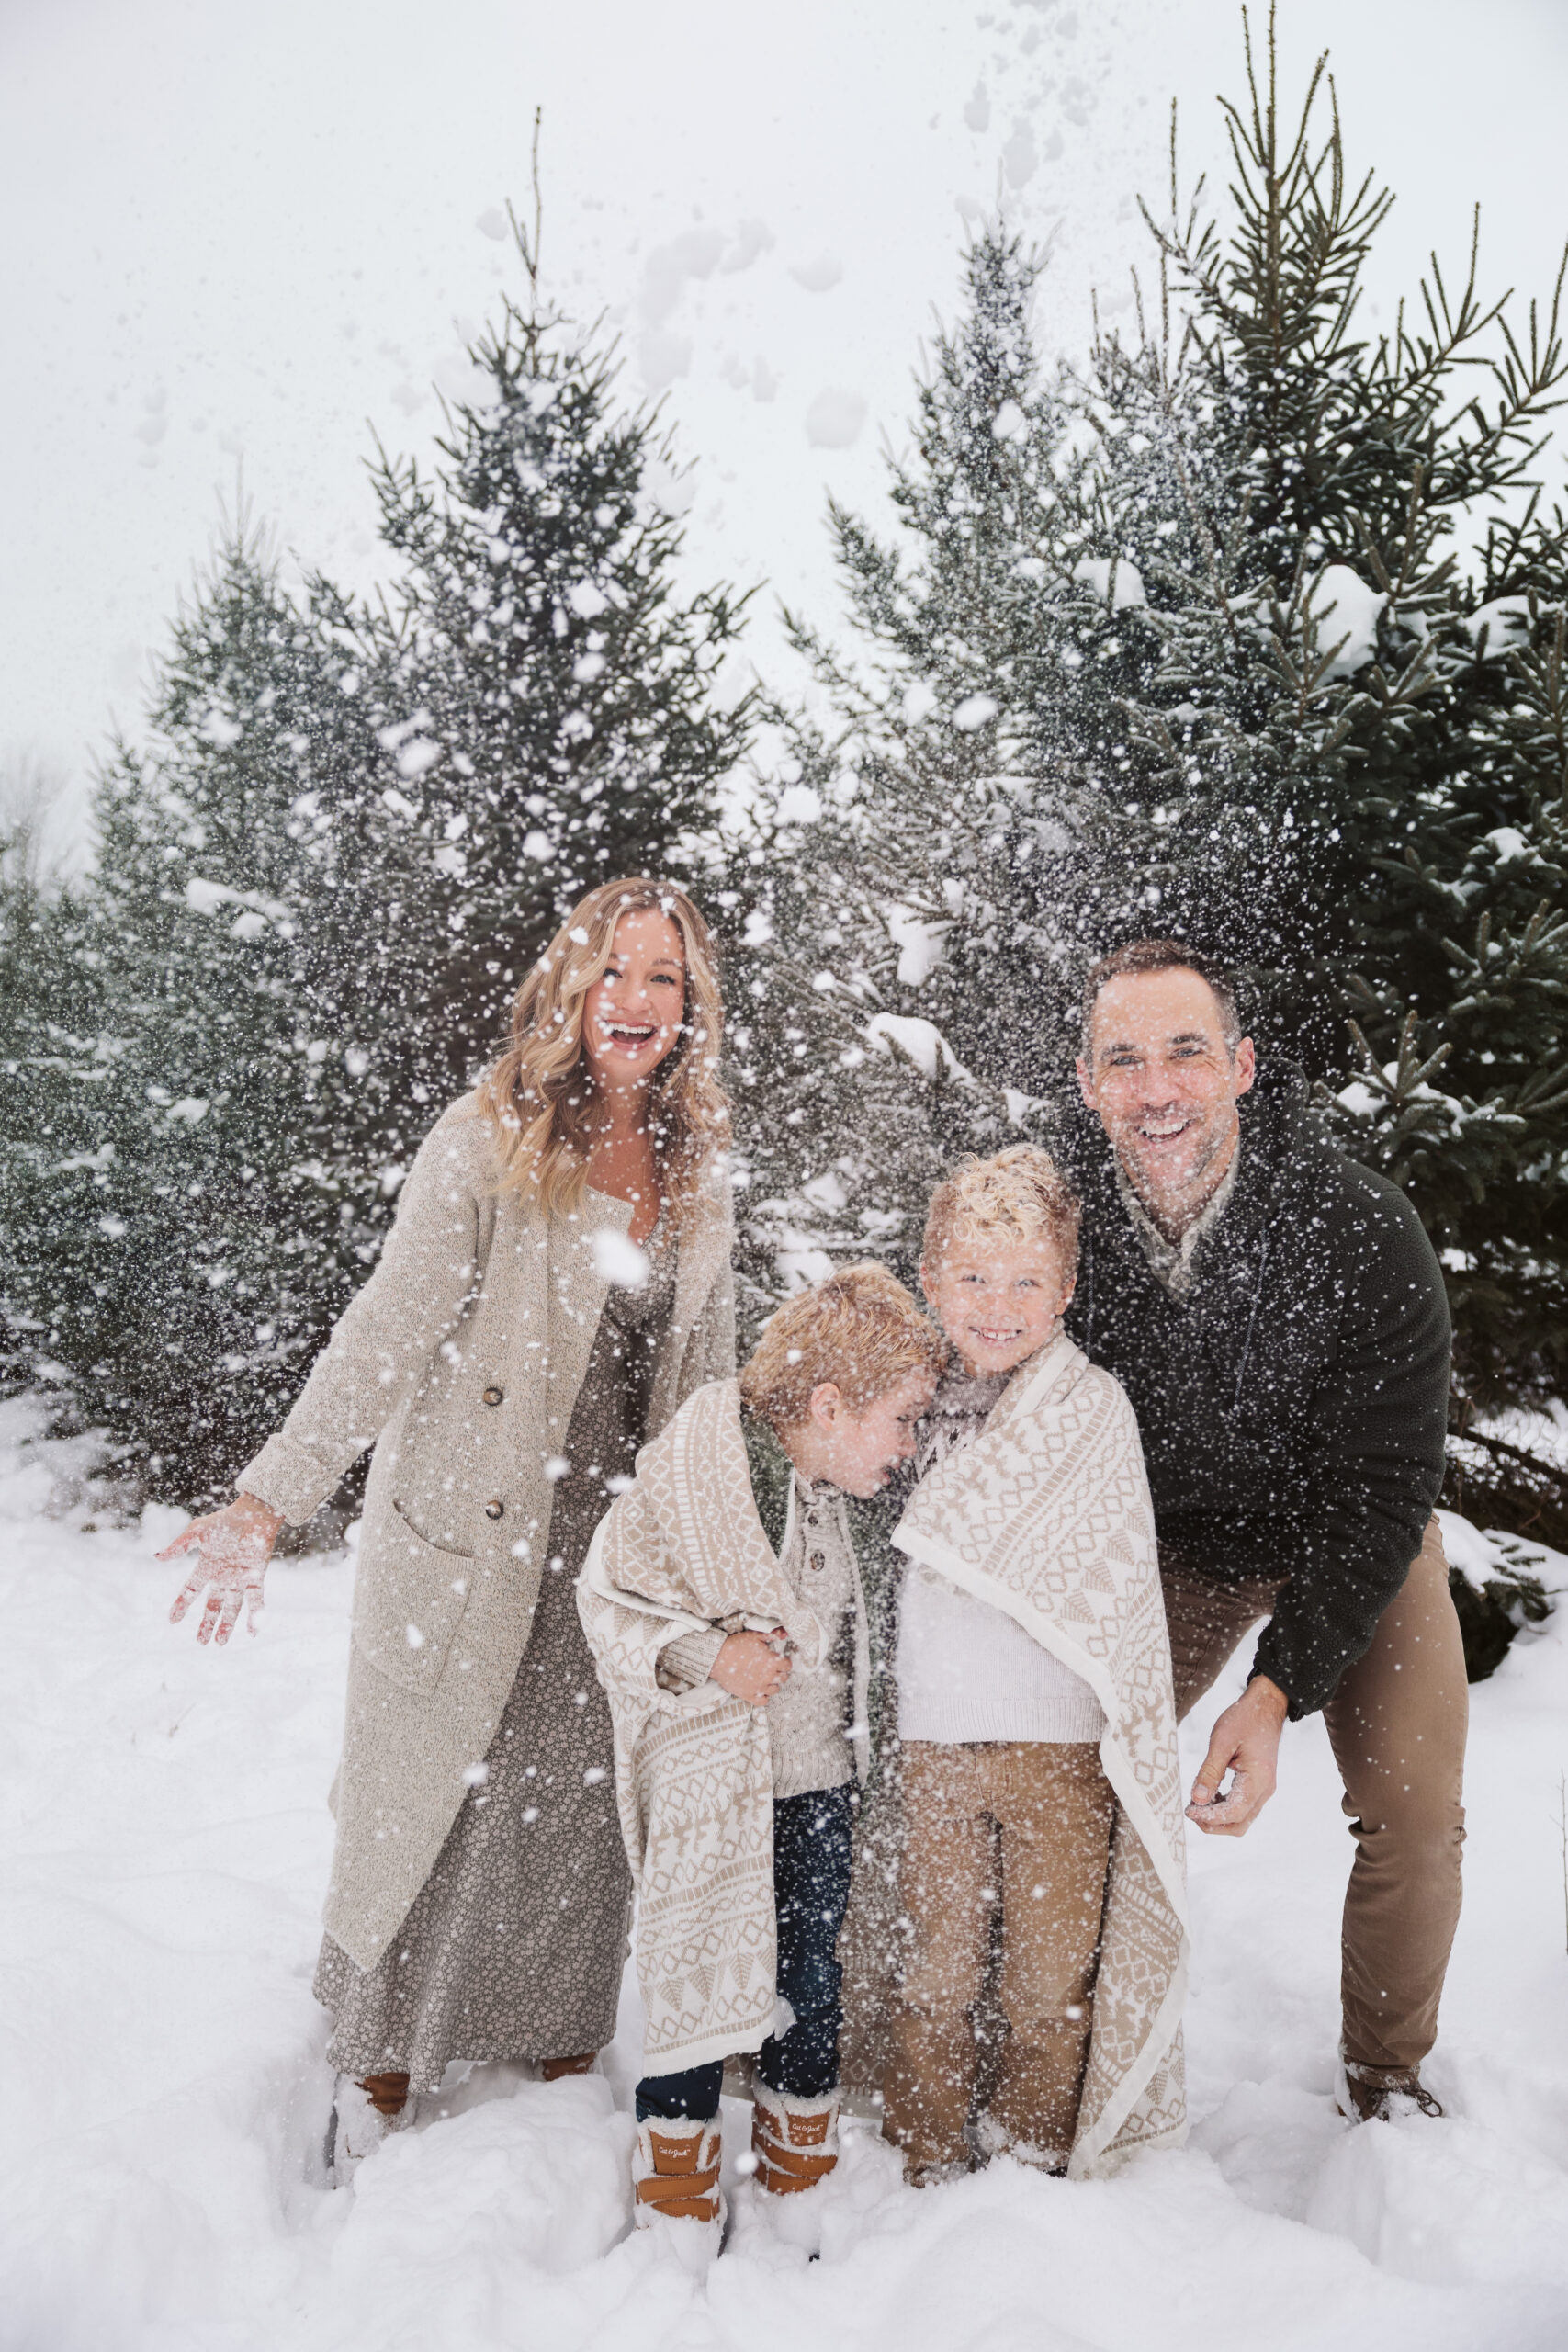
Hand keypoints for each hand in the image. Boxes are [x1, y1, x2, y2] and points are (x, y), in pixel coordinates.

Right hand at [162, 1493, 285, 1644]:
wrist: (254, 1512)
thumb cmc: (225, 1520)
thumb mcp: (197, 1532)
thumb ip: (179, 1546)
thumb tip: (157, 1557)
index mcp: (207, 1567)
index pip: (191, 1591)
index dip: (181, 1605)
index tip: (172, 1620)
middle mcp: (222, 1577)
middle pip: (213, 1606)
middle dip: (207, 1624)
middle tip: (201, 1643)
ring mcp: (239, 1579)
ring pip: (232, 1608)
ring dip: (226, 1626)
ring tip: (220, 1644)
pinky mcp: (256, 1578)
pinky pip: (255, 1601)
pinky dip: (254, 1616)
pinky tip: (253, 1631)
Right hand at [709, 1628, 791, 1708]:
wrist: (718, 1657)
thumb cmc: (737, 1645)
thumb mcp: (755, 1636)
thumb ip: (771, 1635)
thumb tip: (785, 1634)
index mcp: (772, 1662)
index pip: (788, 1666)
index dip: (784, 1662)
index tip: (779, 1660)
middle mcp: (768, 1676)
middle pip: (783, 1678)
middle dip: (780, 1673)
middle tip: (772, 1669)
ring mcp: (759, 1687)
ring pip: (775, 1690)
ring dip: (773, 1684)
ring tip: (766, 1678)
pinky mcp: (749, 1695)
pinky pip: (763, 1702)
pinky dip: (764, 1697)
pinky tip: (760, 1690)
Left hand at [1186, 1674, 1288, 1835]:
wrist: (1266, 1706)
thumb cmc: (1245, 1719)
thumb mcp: (1222, 1741)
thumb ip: (1210, 1771)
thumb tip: (1197, 1799)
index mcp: (1258, 1780)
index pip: (1233, 1813)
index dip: (1209, 1817)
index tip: (1189, 1810)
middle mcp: (1264, 1790)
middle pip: (1238, 1824)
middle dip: (1213, 1823)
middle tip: (1191, 1810)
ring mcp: (1263, 1789)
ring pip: (1241, 1818)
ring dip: (1218, 1817)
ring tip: (1197, 1802)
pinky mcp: (1258, 1785)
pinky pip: (1242, 1807)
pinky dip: (1224, 1807)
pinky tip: (1209, 1794)